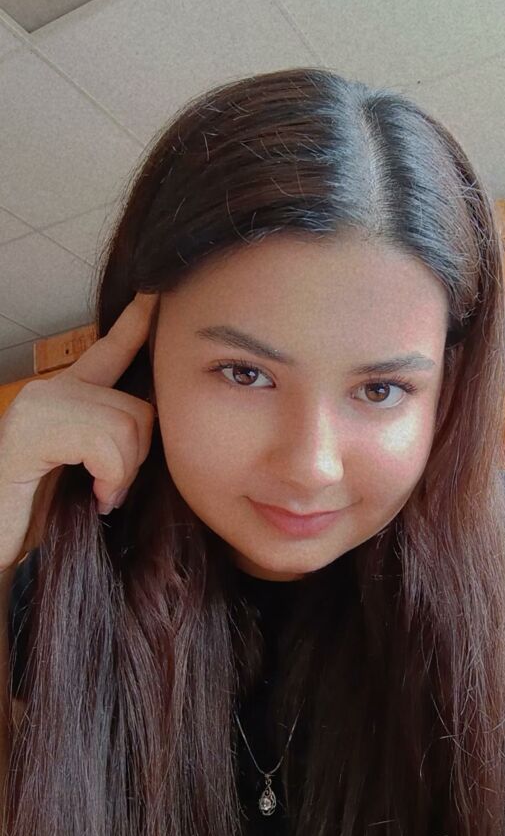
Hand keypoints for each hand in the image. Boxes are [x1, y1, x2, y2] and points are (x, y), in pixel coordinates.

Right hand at [0, 292, 158, 571]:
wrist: (2, 541)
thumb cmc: (48, 516)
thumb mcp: (95, 473)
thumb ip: (119, 441)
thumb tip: (159, 422)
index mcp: (69, 397)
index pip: (110, 350)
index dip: (136, 323)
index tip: (155, 294)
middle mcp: (50, 391)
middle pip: (138, 408)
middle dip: (137, 458)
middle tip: (109, 486)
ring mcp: (37, 406)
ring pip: (126, 426)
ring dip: (122, 474)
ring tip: (99, 494)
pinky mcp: (29, 431)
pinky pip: (103, 443)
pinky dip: (110, 479)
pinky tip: (94, 497)